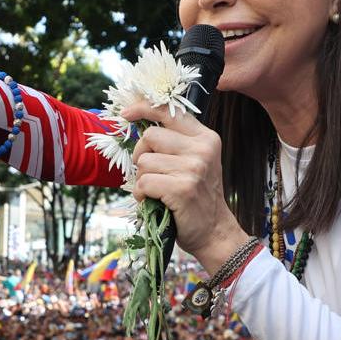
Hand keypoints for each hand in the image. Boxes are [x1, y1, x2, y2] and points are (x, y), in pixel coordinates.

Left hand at [122, 100, 249, 265]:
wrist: (214, 231)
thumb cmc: (197, 197)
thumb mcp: (196, 162)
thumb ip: (176, 142)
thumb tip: (140, 123)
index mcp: (206, 138)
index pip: (170, 112)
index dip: (144, 108)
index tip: (126, 113)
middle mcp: (202, 149)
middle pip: (150, 136)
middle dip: (141, 155)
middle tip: (150, 173)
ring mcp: (194, 168)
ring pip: (144, 162)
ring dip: (142, 179)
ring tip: (157, 191)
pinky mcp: (182, 188)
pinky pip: (144, 183)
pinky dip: (142, 195)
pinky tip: (154, 201)